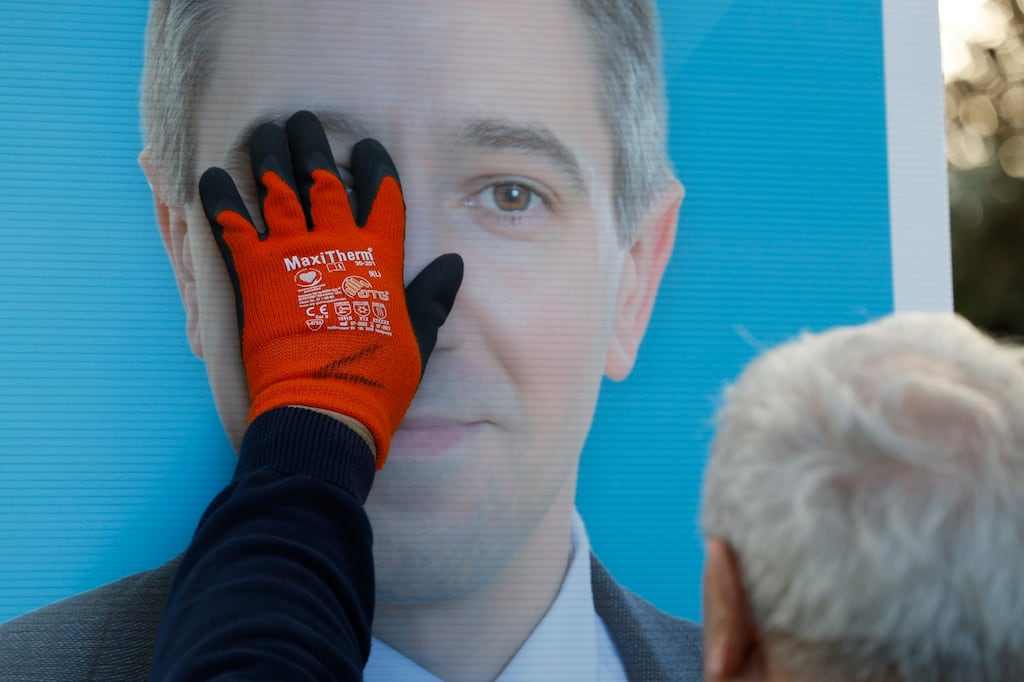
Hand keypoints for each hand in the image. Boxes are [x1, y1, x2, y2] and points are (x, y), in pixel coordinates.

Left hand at [199, 110, 461, 467]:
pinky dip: (219, 198)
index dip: (373, 165)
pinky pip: (231, 225)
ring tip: (264, 131)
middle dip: (312, 145)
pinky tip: (211, 174)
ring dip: (269, 156)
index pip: (380, 195)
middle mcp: (335, 245)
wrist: (324, 408)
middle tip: (301, 120)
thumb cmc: (377, 378)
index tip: (365, 145)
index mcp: (380, 258)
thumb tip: (454, 264)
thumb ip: (431, 297)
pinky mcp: (254, 274)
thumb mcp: (418, 338)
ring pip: (278, 190)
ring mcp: (292, 255)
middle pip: (323, 179)